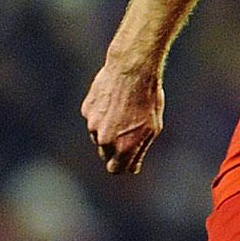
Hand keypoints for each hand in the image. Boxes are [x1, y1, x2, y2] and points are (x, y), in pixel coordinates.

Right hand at [81, 58, 164, 175]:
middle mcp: (105, 139)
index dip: (122, 166)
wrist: (131, 71)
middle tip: (130, 133)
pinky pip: (94, 120)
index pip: (115, 169)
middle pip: (106, 154)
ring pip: (99, 136)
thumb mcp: (153, 128)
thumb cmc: (148, 99)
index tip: (128, 161)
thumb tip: (131, 168)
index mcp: (123, 146)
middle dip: (116, 149)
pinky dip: (102, 115)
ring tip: (125, 112)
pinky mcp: (86, 110)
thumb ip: (139, 150)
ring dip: (109, 130)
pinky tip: (114, 102)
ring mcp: (92, 124)